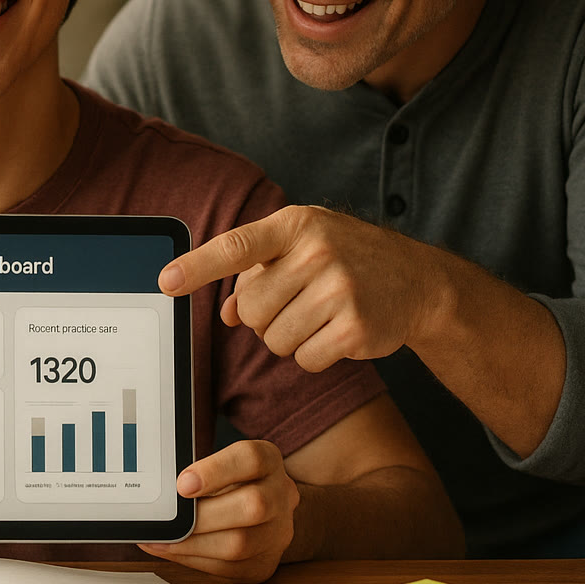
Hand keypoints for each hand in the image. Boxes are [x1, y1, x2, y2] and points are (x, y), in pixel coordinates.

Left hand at [138, 440, 298, 583]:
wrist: (265, 511)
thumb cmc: (232, 483)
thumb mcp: (221, 464)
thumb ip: (197, 473)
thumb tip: (160, 491)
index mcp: (269, 461)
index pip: (251, 459)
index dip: (216, 470)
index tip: (183, 484)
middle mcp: (281, 496)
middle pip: (253, 505)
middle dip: (203, 516)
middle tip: (171, 518)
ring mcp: (277, 534)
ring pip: (241, 544)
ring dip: (193, 544)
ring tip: (162, 539)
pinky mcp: (263, 564)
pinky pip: (229, 569)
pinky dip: (193, 560)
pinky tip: (172, 550)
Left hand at [158, 205, 424, 372]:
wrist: (419, 280)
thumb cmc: (349, 259)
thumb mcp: (304, 249)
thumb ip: (259, 273)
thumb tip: (227, 312)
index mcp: (296, 224)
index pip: (237, 245)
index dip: (198, 266)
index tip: (165, 282)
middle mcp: (317, 252)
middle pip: (251, 309)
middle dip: (264, 316)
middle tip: (296, 303)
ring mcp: (339, 289)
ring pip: (274, 339)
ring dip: (289, 337)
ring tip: (320, 315)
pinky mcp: (356, 327)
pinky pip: (304, 359)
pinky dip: (314, 355)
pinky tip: (337, 333)